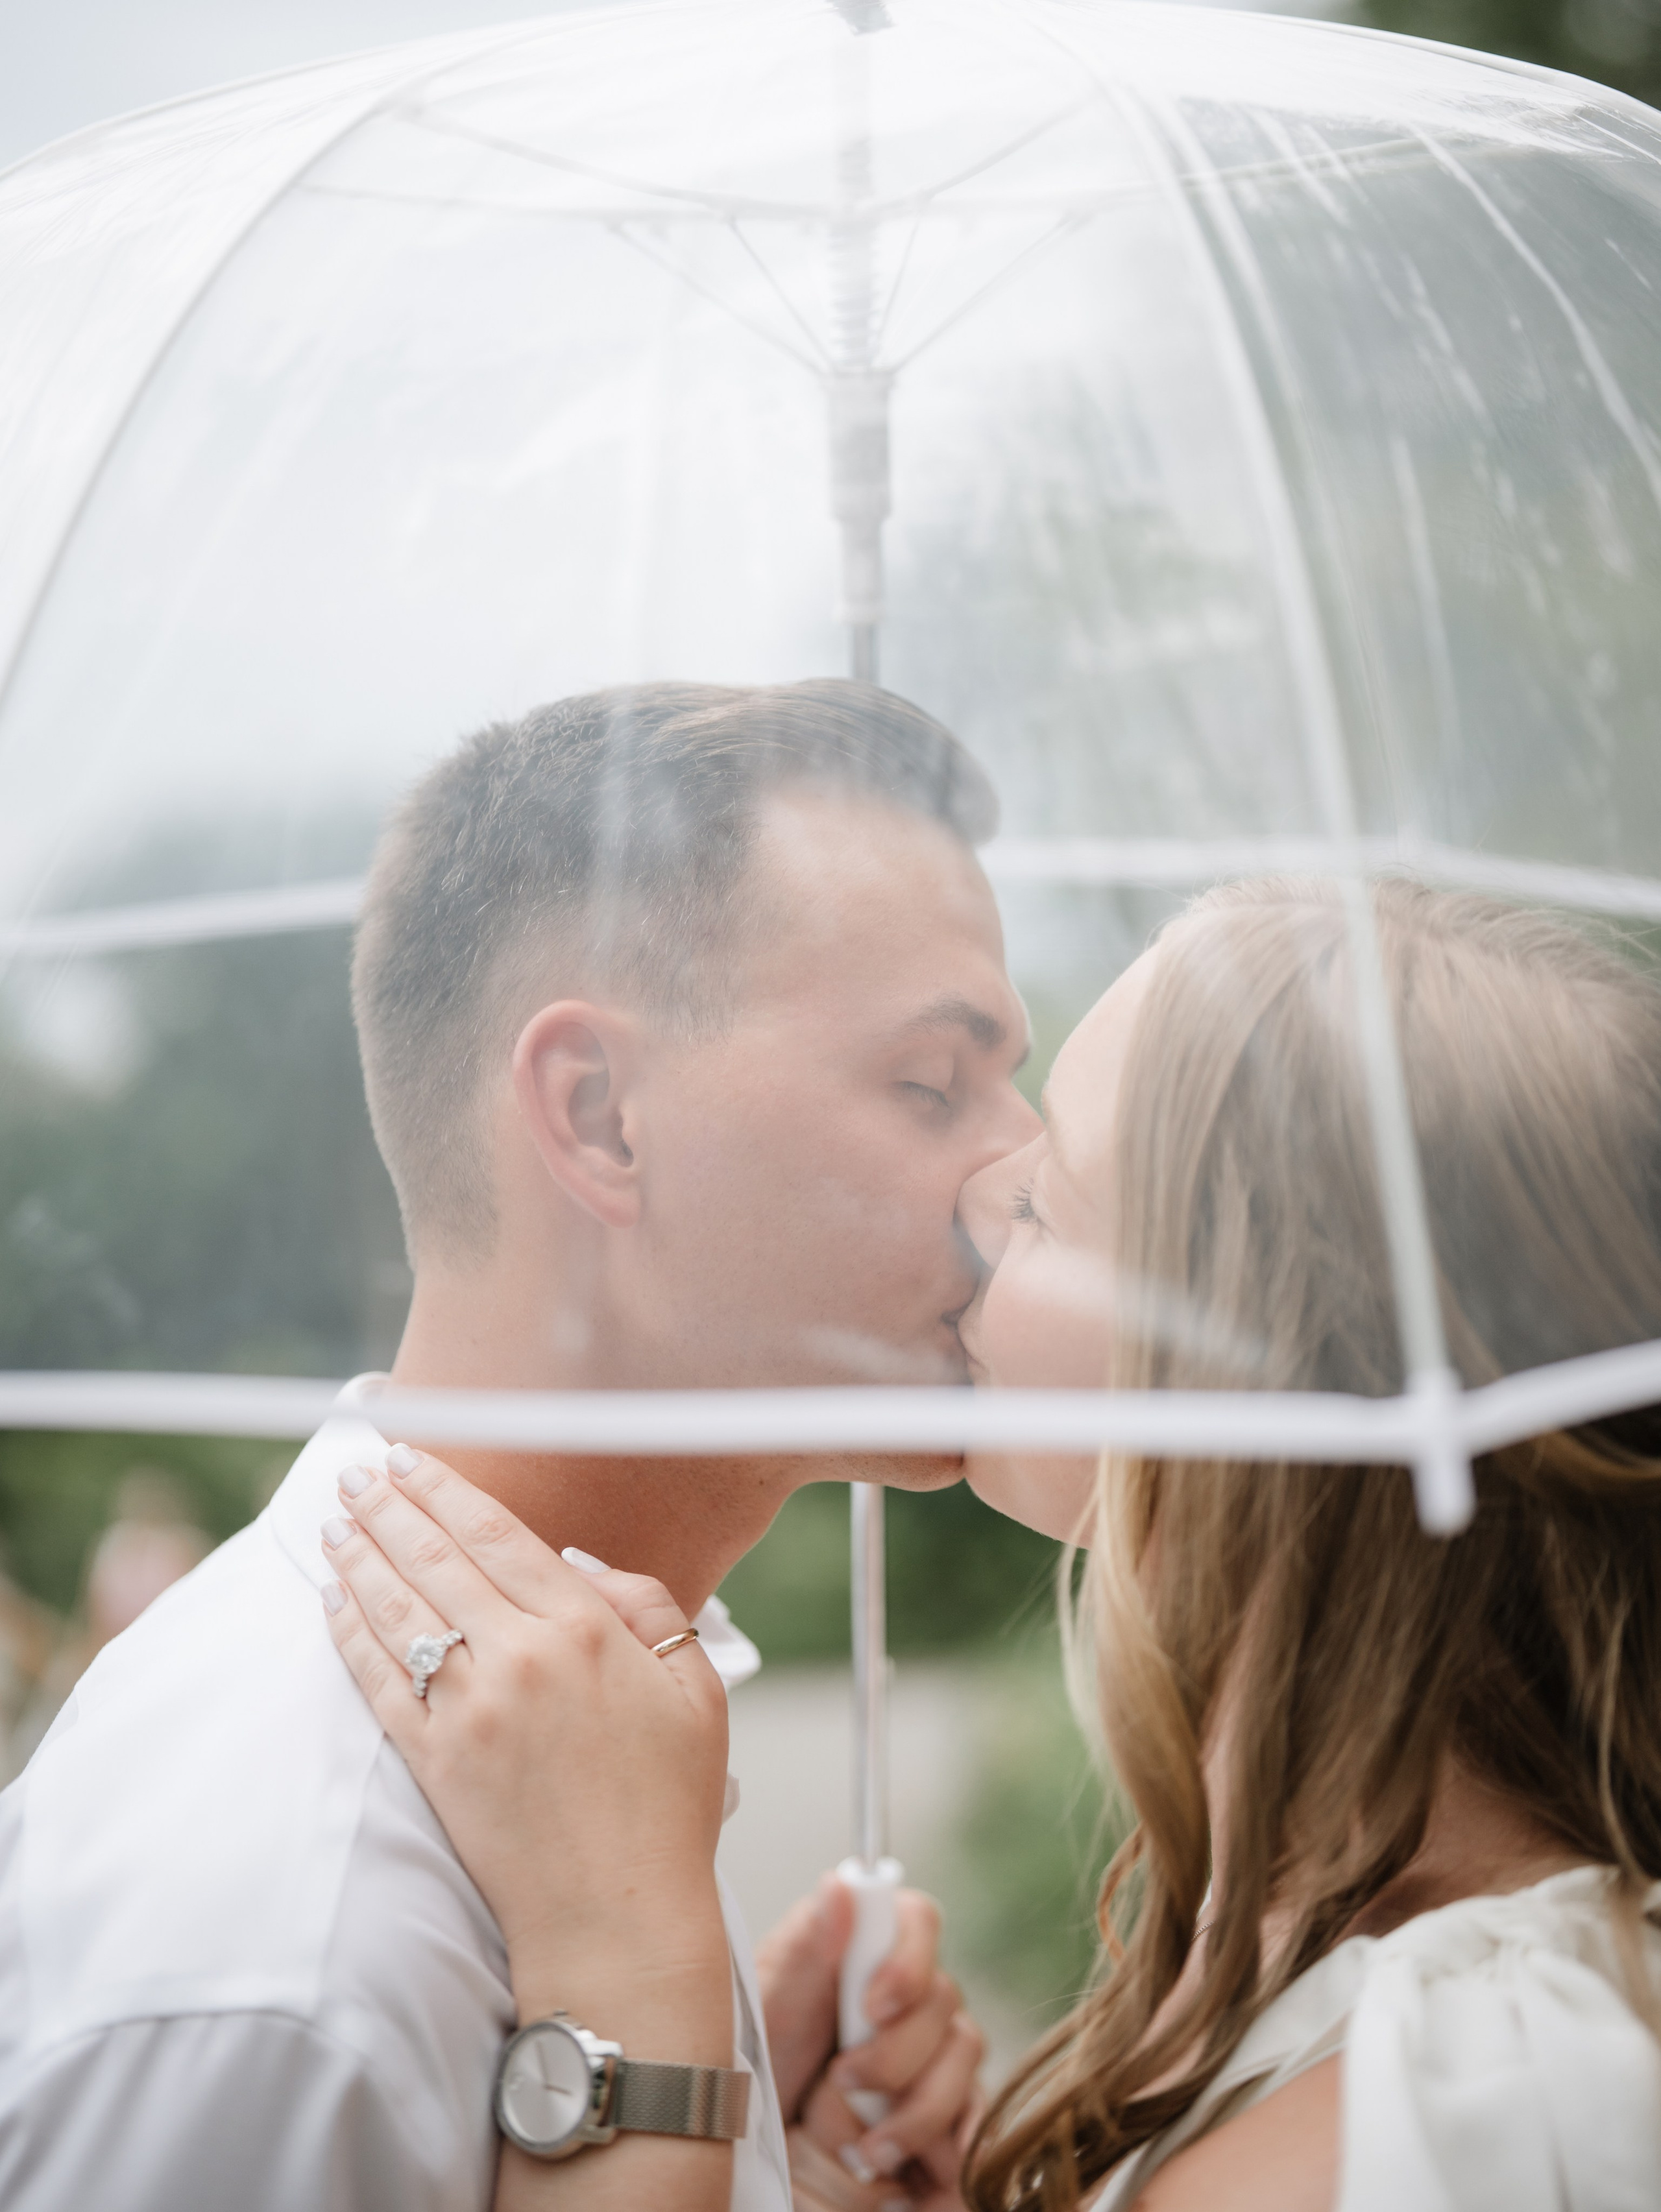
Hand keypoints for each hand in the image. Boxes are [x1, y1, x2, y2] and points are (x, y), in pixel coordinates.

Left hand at [320, 1446, 731, 2026]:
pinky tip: (330, 1602)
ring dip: (358, 1558)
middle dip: (388, 1508)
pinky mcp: (433, 1763)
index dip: (445, 1489)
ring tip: (334, 1523)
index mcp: (584, 1629)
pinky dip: (347, 1634)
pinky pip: (377, 1681)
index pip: (496, 1535)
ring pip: (398, 1610)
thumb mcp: (696, 1690)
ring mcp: (469, 1711)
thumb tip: (579, 1565)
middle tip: (355, 1474)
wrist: (618, 1917)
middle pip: (435, 1559)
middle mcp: (519, 1658)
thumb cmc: (668, 1804)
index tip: (411, 1458)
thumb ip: (648, 1609)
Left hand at [759, 1876, 984, 2206]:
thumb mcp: (768, 2001)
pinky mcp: (946, 2099)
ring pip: (964, 2057)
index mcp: (867, 1946)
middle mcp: (909, 1989)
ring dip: (918, 2109)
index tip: (872, 2008)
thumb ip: (806, 1944)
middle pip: (944, 1997)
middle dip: (897, 2052)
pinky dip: (953, 2142)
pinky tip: (917, 2170)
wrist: (762, 2130)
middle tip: (843, 2081)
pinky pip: (975, 2112)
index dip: (907, 1961)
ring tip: (868, 2148)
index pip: (919, 1920)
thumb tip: (840, 1885)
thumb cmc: (760, 2052)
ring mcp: (933, 2044)